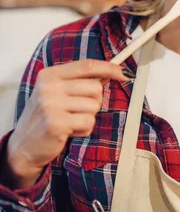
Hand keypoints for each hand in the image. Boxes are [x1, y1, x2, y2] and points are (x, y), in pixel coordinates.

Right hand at [6, 59, 126, 187]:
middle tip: (77, 111)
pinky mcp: (57, 123)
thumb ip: (78, 82)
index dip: (109, 68)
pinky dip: (84, 129)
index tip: (123, 73)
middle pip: (95, 87)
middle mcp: (49, 87)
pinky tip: (69, 131)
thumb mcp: (56, 93)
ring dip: (88, 117)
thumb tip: (108, 74)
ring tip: (70, 122)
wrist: (24, 145)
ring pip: (94, 106)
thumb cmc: (45, 118)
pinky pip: (89, 122)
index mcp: (49, 75)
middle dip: (95, 102)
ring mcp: (51, 104)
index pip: (87, 66)